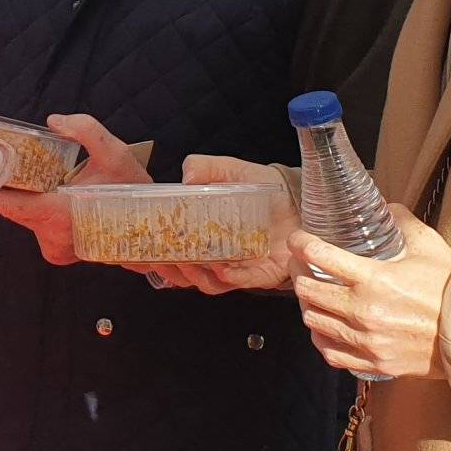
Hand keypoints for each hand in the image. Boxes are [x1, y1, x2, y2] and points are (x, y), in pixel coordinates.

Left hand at [0, 114, 151, 264]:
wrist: (154, 234)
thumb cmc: (134, 196)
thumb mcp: (117, 154)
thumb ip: (86, 130)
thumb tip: (54, 121)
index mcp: (58, 215)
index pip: (8, 204)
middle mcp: (50, 237)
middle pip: (12, 208)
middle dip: (1, 184)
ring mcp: (53, 249)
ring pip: (24, 216)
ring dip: (22, 195)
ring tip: (17, 171)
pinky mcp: (57, 252)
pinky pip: (35, 224)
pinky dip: (34, 206)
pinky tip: (42, 190)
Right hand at [122, 155, 300, 295]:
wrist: (301, 198)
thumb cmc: (265, 187)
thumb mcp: (231, 171)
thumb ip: (205, 167)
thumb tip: (185, 177)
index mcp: (206, 232)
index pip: (176, 249)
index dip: (160, 253)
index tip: (149, 250)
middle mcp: (219, 253)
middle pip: (188, 272)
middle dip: (173, 270)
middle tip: (165, 259)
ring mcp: (238, 267)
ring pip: (209, 283)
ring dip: (197, 275)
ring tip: (190, 263)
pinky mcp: (259, 275)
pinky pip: (240, 283)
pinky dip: (228, 279)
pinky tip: (222, 269)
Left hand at [287, 205, 450, 379]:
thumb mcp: (427, 244)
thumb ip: (400, 220)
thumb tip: (383, 206)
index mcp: (373, 277)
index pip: (319, 256)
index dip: (301, 244)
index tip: (298, 240)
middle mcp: (363, 310)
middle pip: (307, 291)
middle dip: (300, 275)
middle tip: (304, 268)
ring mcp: (366, 340)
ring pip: (314, 322)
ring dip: (309, 306)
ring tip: (315, 297)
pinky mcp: (373, 362)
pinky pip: (331, 353)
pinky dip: (323, 339)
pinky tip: (327, 330)